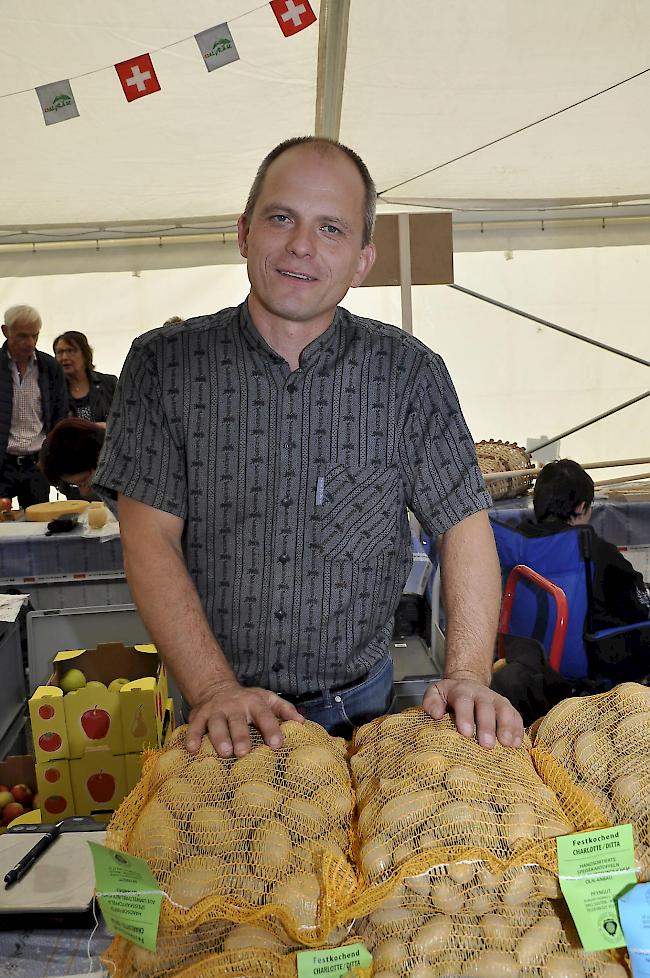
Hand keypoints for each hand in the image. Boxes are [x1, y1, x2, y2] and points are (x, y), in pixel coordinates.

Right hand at [185, 679, 303, 756]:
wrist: (215, 688)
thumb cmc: (247, 700)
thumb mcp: (267, 699)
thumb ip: (284, 710)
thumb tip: (302, 722)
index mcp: (254, 702)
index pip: (264, 715)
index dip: (271, 728)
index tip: (276, 744)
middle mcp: (234, 706)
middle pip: (238, 721)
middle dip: (241, 736)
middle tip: (244, 752)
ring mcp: (215, 711)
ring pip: (216, 724)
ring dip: (219, 738)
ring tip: (224, 752)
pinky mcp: (198, 716)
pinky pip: (194, 727)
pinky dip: (192, 737)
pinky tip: (192, 749)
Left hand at [422, 673, 523, 748]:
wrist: (467, 683)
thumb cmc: (449, 696)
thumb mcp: (435, 693)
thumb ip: (431, 702)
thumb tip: (436, 714)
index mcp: (462, 691)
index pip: (463, 701)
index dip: (465, 716)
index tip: (465, 733)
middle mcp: (481, 694)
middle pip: (486, 707)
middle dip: (487, 726)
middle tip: (487, 745)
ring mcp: (496, 700)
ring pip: (504, 710)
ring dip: (507, 727)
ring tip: (507, 744)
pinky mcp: (507, 707)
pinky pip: (516, 716)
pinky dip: (518, 729)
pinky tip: (517, 744)